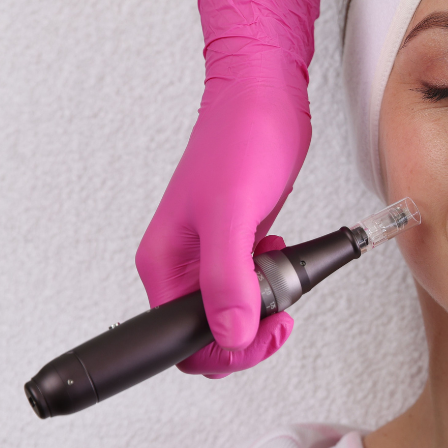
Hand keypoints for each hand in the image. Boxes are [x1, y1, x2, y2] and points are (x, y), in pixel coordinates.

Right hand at [135, 0, 318, 377]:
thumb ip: (227, 278)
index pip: (181, 341)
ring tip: (283, 270)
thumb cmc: (241, 140)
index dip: (226, 349)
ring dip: (265, 304)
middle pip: (209, 333)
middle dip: (250, 330)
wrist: (265, 98)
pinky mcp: (237, 241)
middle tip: (283, 306)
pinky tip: (281, 252)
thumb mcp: (233, 214)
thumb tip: (231, 335)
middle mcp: (182, 264)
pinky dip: (272, 280)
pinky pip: (250, 283)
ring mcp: (209, 254)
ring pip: (233, 310)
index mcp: (164, 263)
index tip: (264, 328)